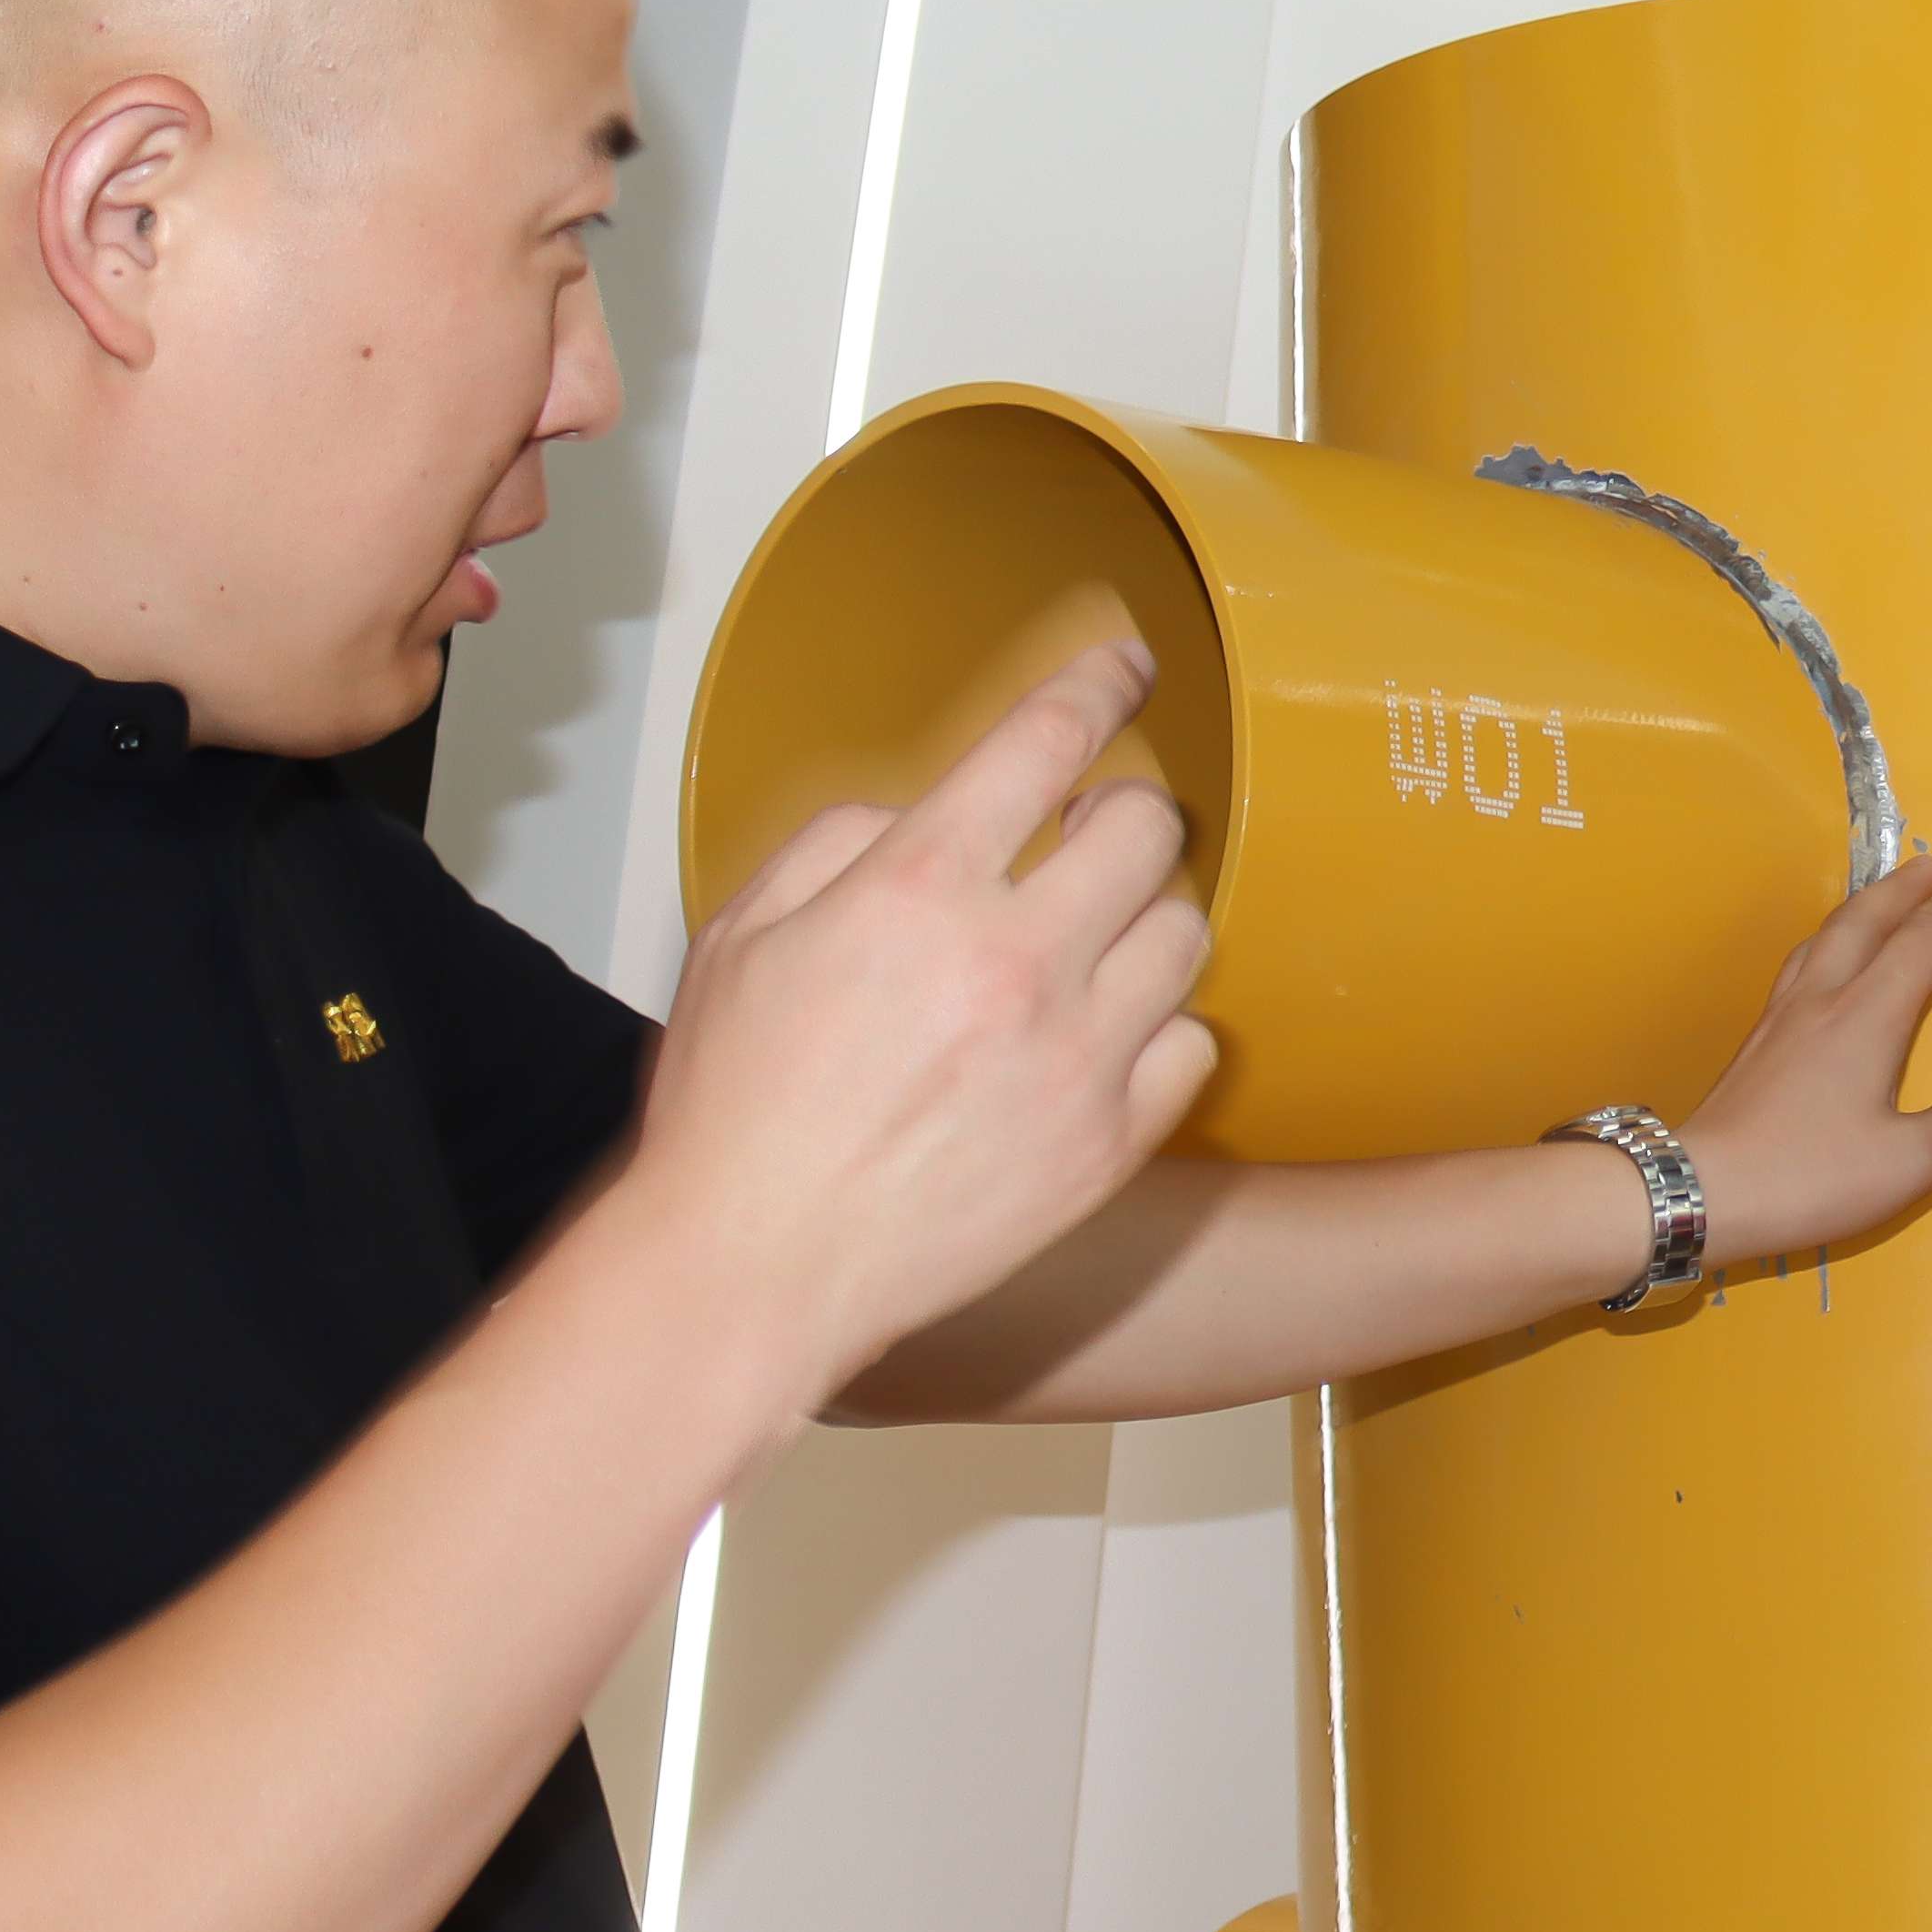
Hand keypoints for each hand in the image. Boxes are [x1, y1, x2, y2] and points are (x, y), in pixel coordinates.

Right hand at [629, 645, 1218, 1403]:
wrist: (756, 1264)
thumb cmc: (737, 1111)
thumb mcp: (744, 934)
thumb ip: (841, 844)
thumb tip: (924, 813)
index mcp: (917, 890)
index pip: (1046, 741)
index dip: (1099, 684)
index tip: (1124, 667)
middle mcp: (1014, 960)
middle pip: (1146, 829)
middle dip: (1123, 813)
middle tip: (1092, 833)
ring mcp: (1075, 1055)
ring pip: (1185, 934)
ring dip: (1146, 919)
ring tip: (1093, 941)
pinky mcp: (1108, 1141)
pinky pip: (1194, 1048)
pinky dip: (1162, 1031)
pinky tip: (1107, 1037)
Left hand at [1680, 852, 1931, 1262]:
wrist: (1701, 1192)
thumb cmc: (1808, 1174)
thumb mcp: (1906, 1167)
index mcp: (1866, 1018)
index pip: (1924, 944)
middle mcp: (1821, 1002)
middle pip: (1863, 923)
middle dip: (1902, 890)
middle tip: (1930, 866)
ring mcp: (1779, 1022)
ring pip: (1821, 940)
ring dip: (1859, 911)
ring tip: (1877, 902)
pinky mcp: (1754, 1048)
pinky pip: (1797, 969)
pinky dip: (1825, 946)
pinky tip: (1821, 968)